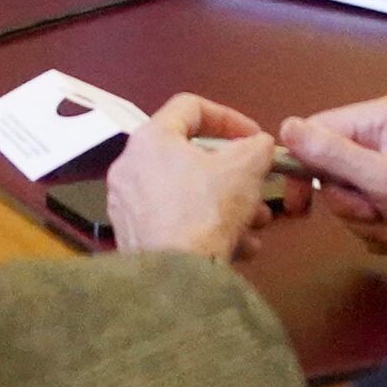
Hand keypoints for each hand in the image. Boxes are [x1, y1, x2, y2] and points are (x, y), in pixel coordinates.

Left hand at [105, 94, 282, 260]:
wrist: (174, 279)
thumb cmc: (206, 211)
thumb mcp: (246, 168)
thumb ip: (257, 146)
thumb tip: (259, 144)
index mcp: (150, 138)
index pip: (190, 107)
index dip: (230, 117)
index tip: (256, 138)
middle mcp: (130, 166)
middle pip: (190, 156)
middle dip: (234, 173)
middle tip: (259, 188)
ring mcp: (127, 205)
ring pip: (187, 193)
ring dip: (227, 204)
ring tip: (256, 224)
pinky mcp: (132, 238)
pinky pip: (176, 221)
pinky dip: (207, 227)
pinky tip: (239, 248)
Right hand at [283, 95, 386, 267]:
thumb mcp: (381, 179)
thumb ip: (332, 154)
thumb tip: (285, 127)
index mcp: (381, 116)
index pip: (319, 130)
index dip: (303, 167)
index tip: (298, 206)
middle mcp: (386, 132)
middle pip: (333, 165)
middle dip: (347, 201)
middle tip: (372, 215)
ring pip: (350, 190)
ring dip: (364, 219)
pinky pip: (370, 204)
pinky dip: (378, 226)